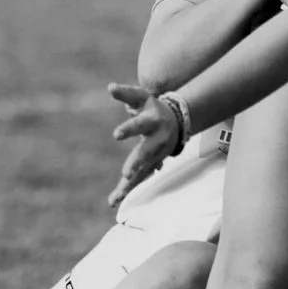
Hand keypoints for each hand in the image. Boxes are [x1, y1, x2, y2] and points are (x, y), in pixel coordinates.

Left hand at [104, 83, 187, 207]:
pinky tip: (113, 200)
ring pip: (143, 170)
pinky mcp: (152, 164)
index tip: (115, 134)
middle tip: (126, 173)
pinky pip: (139, 178)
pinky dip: (127, 189)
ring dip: (130, 184)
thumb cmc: (152, 107)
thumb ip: (126, 93)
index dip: (128, 129)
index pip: (139, 124)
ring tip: (115, 198)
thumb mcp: (141, 96)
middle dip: (137, 163)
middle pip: (146, 152)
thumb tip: (110, 87)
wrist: (177, 121)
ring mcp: (156, 155)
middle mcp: (156, 140)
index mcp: (151, 121)